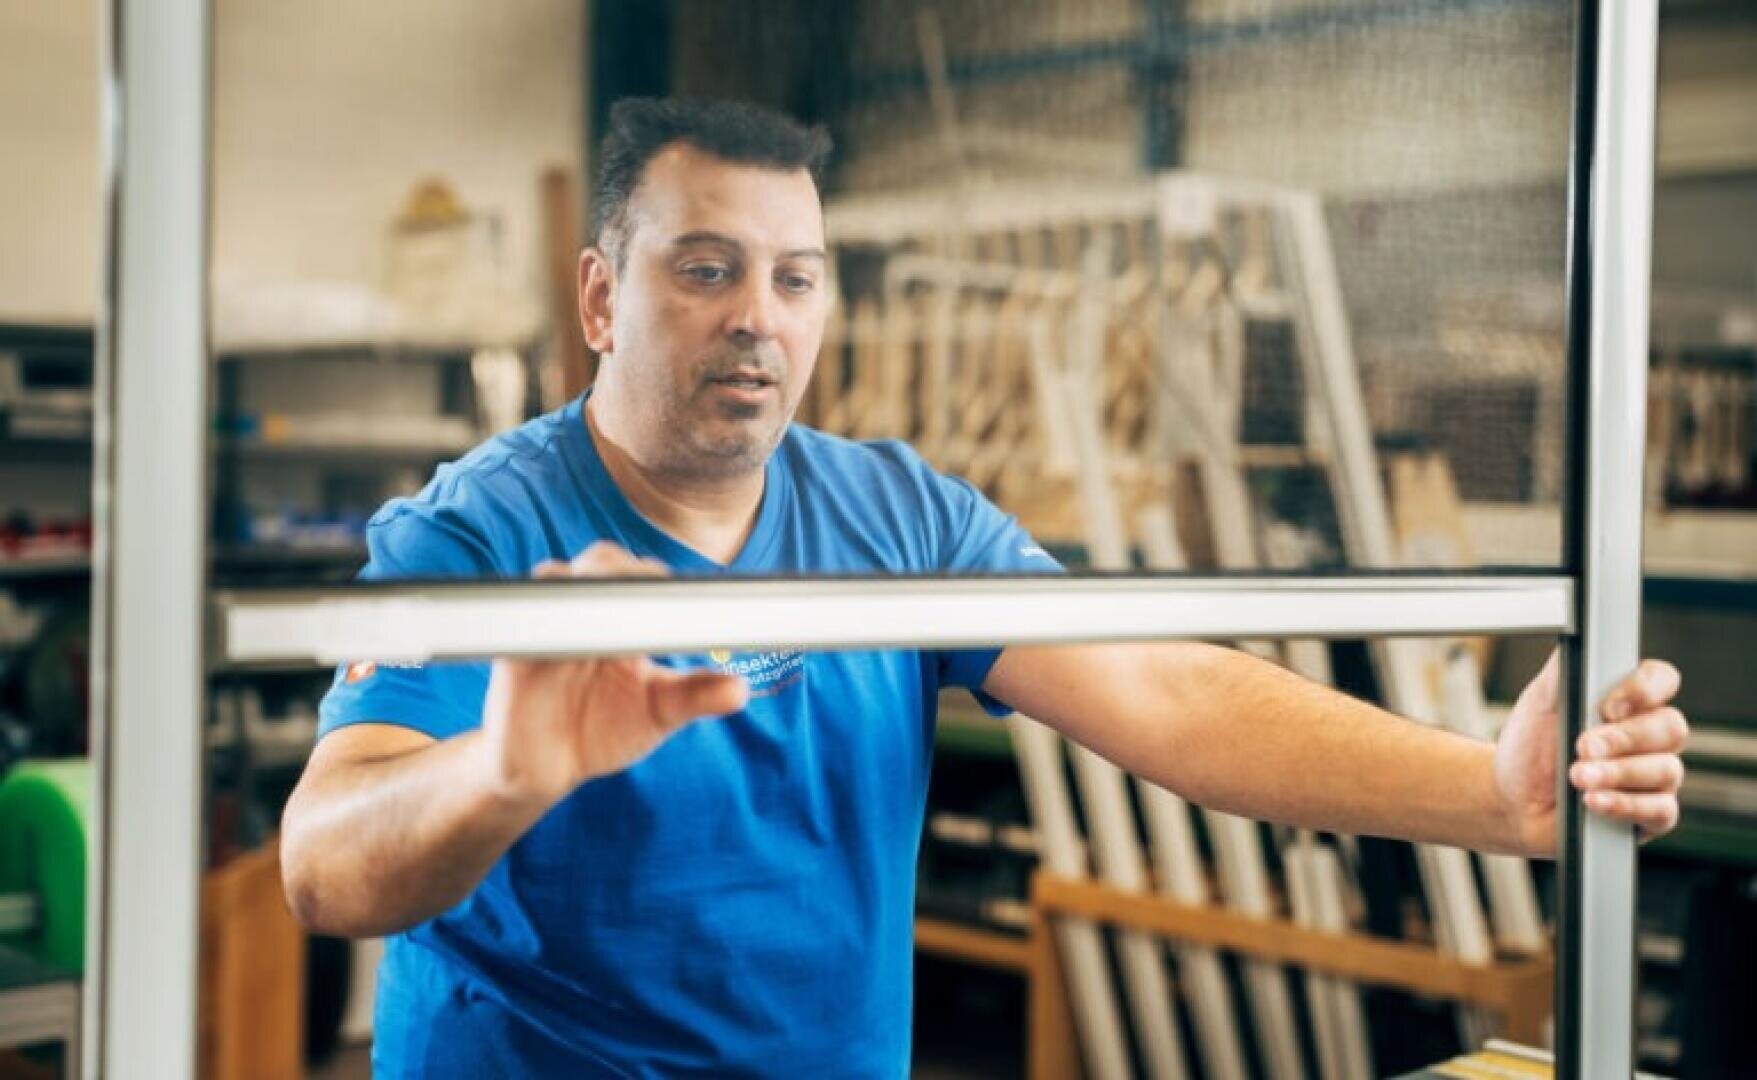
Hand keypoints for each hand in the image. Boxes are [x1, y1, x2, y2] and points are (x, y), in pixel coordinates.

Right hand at [476, 542, 747, 806]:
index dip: (663, 577)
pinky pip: (518, 616)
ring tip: (614, 610)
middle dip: (626, 569)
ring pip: (556, 576)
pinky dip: (541, 615)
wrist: (544, 771)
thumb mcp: (656, 714)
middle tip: (654, 593)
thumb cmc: (602, 731)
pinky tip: (569, 636)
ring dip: (583, 583)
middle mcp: (583, 612)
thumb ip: (696, 697)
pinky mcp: (512, 648)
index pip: (643, 576)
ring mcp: (545, 624)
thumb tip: (741, 690)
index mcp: (623, 619)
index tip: (690, 593)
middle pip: (601, 561)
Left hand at [1492, 651, 1686, 856]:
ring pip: (1667, 770)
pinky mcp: (1650, 814)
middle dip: (1623, 739)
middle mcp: (1650, 736)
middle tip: (1581, 746)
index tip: (1607, 706)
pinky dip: (1624, 805)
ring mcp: (1654, 776)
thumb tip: (1578, 634)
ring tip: (1576, 777)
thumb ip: (1562, 667)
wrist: (1511, 797)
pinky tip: (1592, 802)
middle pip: (1671, 728)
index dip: (1644, 690)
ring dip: (1617, 774)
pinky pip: (1661, 810)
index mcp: (1630, 700)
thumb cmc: (1531, 745)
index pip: (1663, 680)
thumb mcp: (1540, 699)